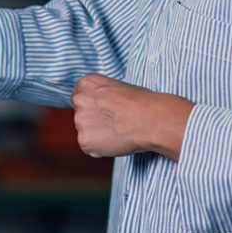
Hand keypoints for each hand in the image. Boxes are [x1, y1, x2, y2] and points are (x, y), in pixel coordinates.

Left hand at [71, 73, 194, 160]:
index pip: (79, 98)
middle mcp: (79, 99)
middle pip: (80, 116)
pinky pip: (90, 148)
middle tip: (115, 124)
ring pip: (85, 133)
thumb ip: (101, 96)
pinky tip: (116, 141)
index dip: (93, 108)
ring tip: (118, 132)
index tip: (105, 113)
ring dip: (98, 136)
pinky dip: (100, 149)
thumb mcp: (117, 88)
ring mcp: (80, 120)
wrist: (152, 119)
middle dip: (93, 122)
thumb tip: (98, 109)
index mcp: (87, 82)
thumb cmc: (142, 103)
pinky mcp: (84, 140)